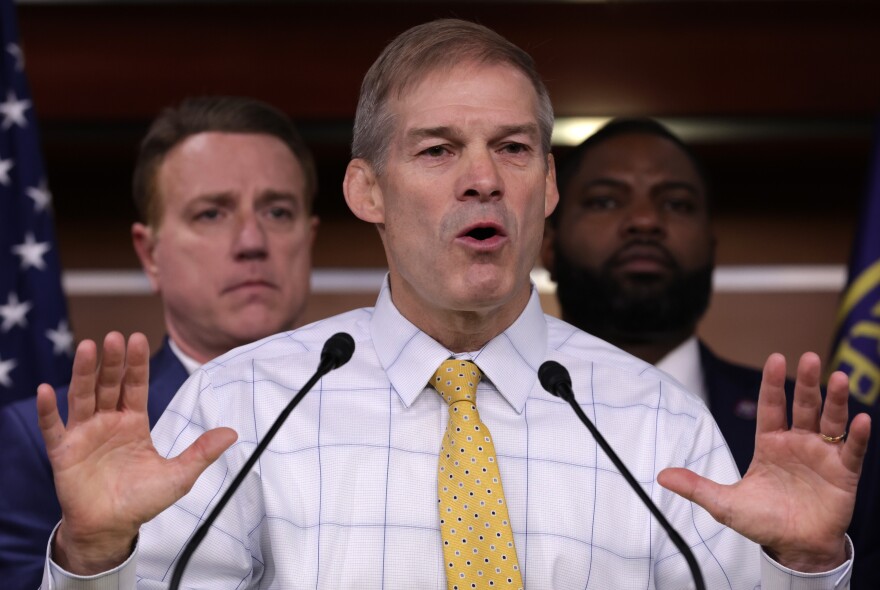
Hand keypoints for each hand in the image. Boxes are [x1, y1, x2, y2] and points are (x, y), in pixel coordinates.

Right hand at [37, 332, 236, 574]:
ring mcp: (84, 434)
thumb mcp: (179, 475)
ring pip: (82, 396)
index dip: (136, 364)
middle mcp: (108, 421)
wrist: (112, 528)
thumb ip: (202, 452)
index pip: (135, 386)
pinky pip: (53, 427)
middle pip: (109, 384)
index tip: (138, 338)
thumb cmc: (143, 500)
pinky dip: (47, 410)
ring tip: (87, 347)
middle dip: (112, 361)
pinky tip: (44, 390)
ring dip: (83, 372)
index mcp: (134, 422)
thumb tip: (233, 432)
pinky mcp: (64, 451)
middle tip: (115, 336)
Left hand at [658, 352, 870, 571]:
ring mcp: (822, 456)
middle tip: (807, 357)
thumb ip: (696, 487)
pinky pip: (852, 451)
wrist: (793, 548)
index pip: (771, 406)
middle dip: (805, 382)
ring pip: (830, 421)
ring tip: (839, 378)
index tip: (775, 359)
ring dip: (835, 400)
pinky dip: (857, 436)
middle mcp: (798, 443)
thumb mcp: (724, 504)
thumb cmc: (761, 521)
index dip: (773, 384)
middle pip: (803, 406)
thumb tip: (661, 476)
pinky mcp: (844, 474)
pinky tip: (859, 419)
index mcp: (770, 444)